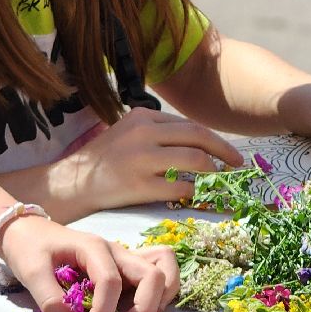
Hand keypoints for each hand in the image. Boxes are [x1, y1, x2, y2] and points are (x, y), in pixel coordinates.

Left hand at [2, 217, 179, 311]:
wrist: (28, 231)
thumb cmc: (30, 248)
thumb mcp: (32, 273)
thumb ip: (51, 301)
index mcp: (94, 248)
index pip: (112, 282)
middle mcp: (116, 251)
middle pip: (153, 274)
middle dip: (144, 308)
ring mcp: (124, 257)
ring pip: (165, 269)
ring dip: (159, 299)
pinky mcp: (125, 266)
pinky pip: (156, 272)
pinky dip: (157, 293)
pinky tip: (135, 310)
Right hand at [54, 108, 241, 209]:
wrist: (73, 183)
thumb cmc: (106, 159)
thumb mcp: (130, 132)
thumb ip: (160, 132)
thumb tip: (200, 144)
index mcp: (144, 117)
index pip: (190, 125)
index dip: (215, 140)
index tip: (229, 153)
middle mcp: (144, 133)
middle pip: (198, 138)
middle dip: (224, 151)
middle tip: (237, 165)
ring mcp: (141, 158)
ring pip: (194, 161)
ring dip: (213, 173)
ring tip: (218, 181)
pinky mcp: (138, 185)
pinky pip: (178, 188)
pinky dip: (192, 191)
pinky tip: (194, 194)